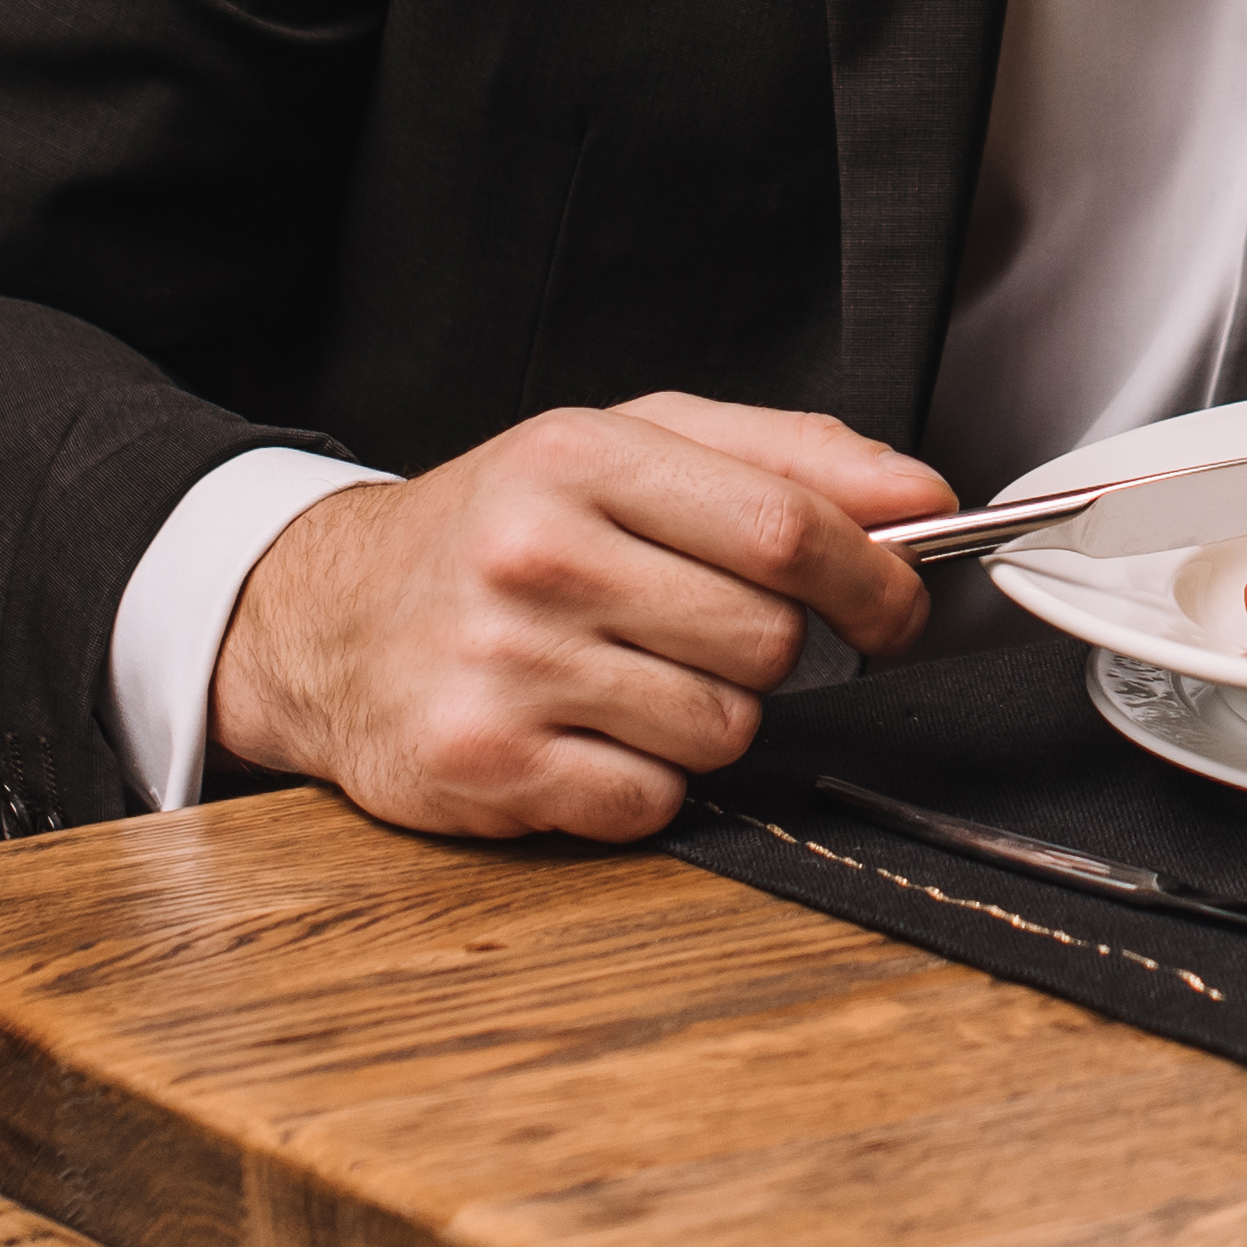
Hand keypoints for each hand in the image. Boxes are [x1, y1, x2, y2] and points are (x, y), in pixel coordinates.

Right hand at [208, 394, 943, 841]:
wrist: (325, 619)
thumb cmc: (502, 528)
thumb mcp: (629, 447)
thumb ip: (785, 457)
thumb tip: (922, 496)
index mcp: (580, 456)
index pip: (787, 525)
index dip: (876, 576)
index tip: (901, 603)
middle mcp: (534, 555)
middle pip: (766, 636)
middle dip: (774, 648)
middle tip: (716, 633)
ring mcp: (503, 666)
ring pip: (722, 728)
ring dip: (709, 718)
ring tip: (632, 676)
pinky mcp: (484, 766)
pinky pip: (652, 800)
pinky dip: (646, 781)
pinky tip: (588, 733)